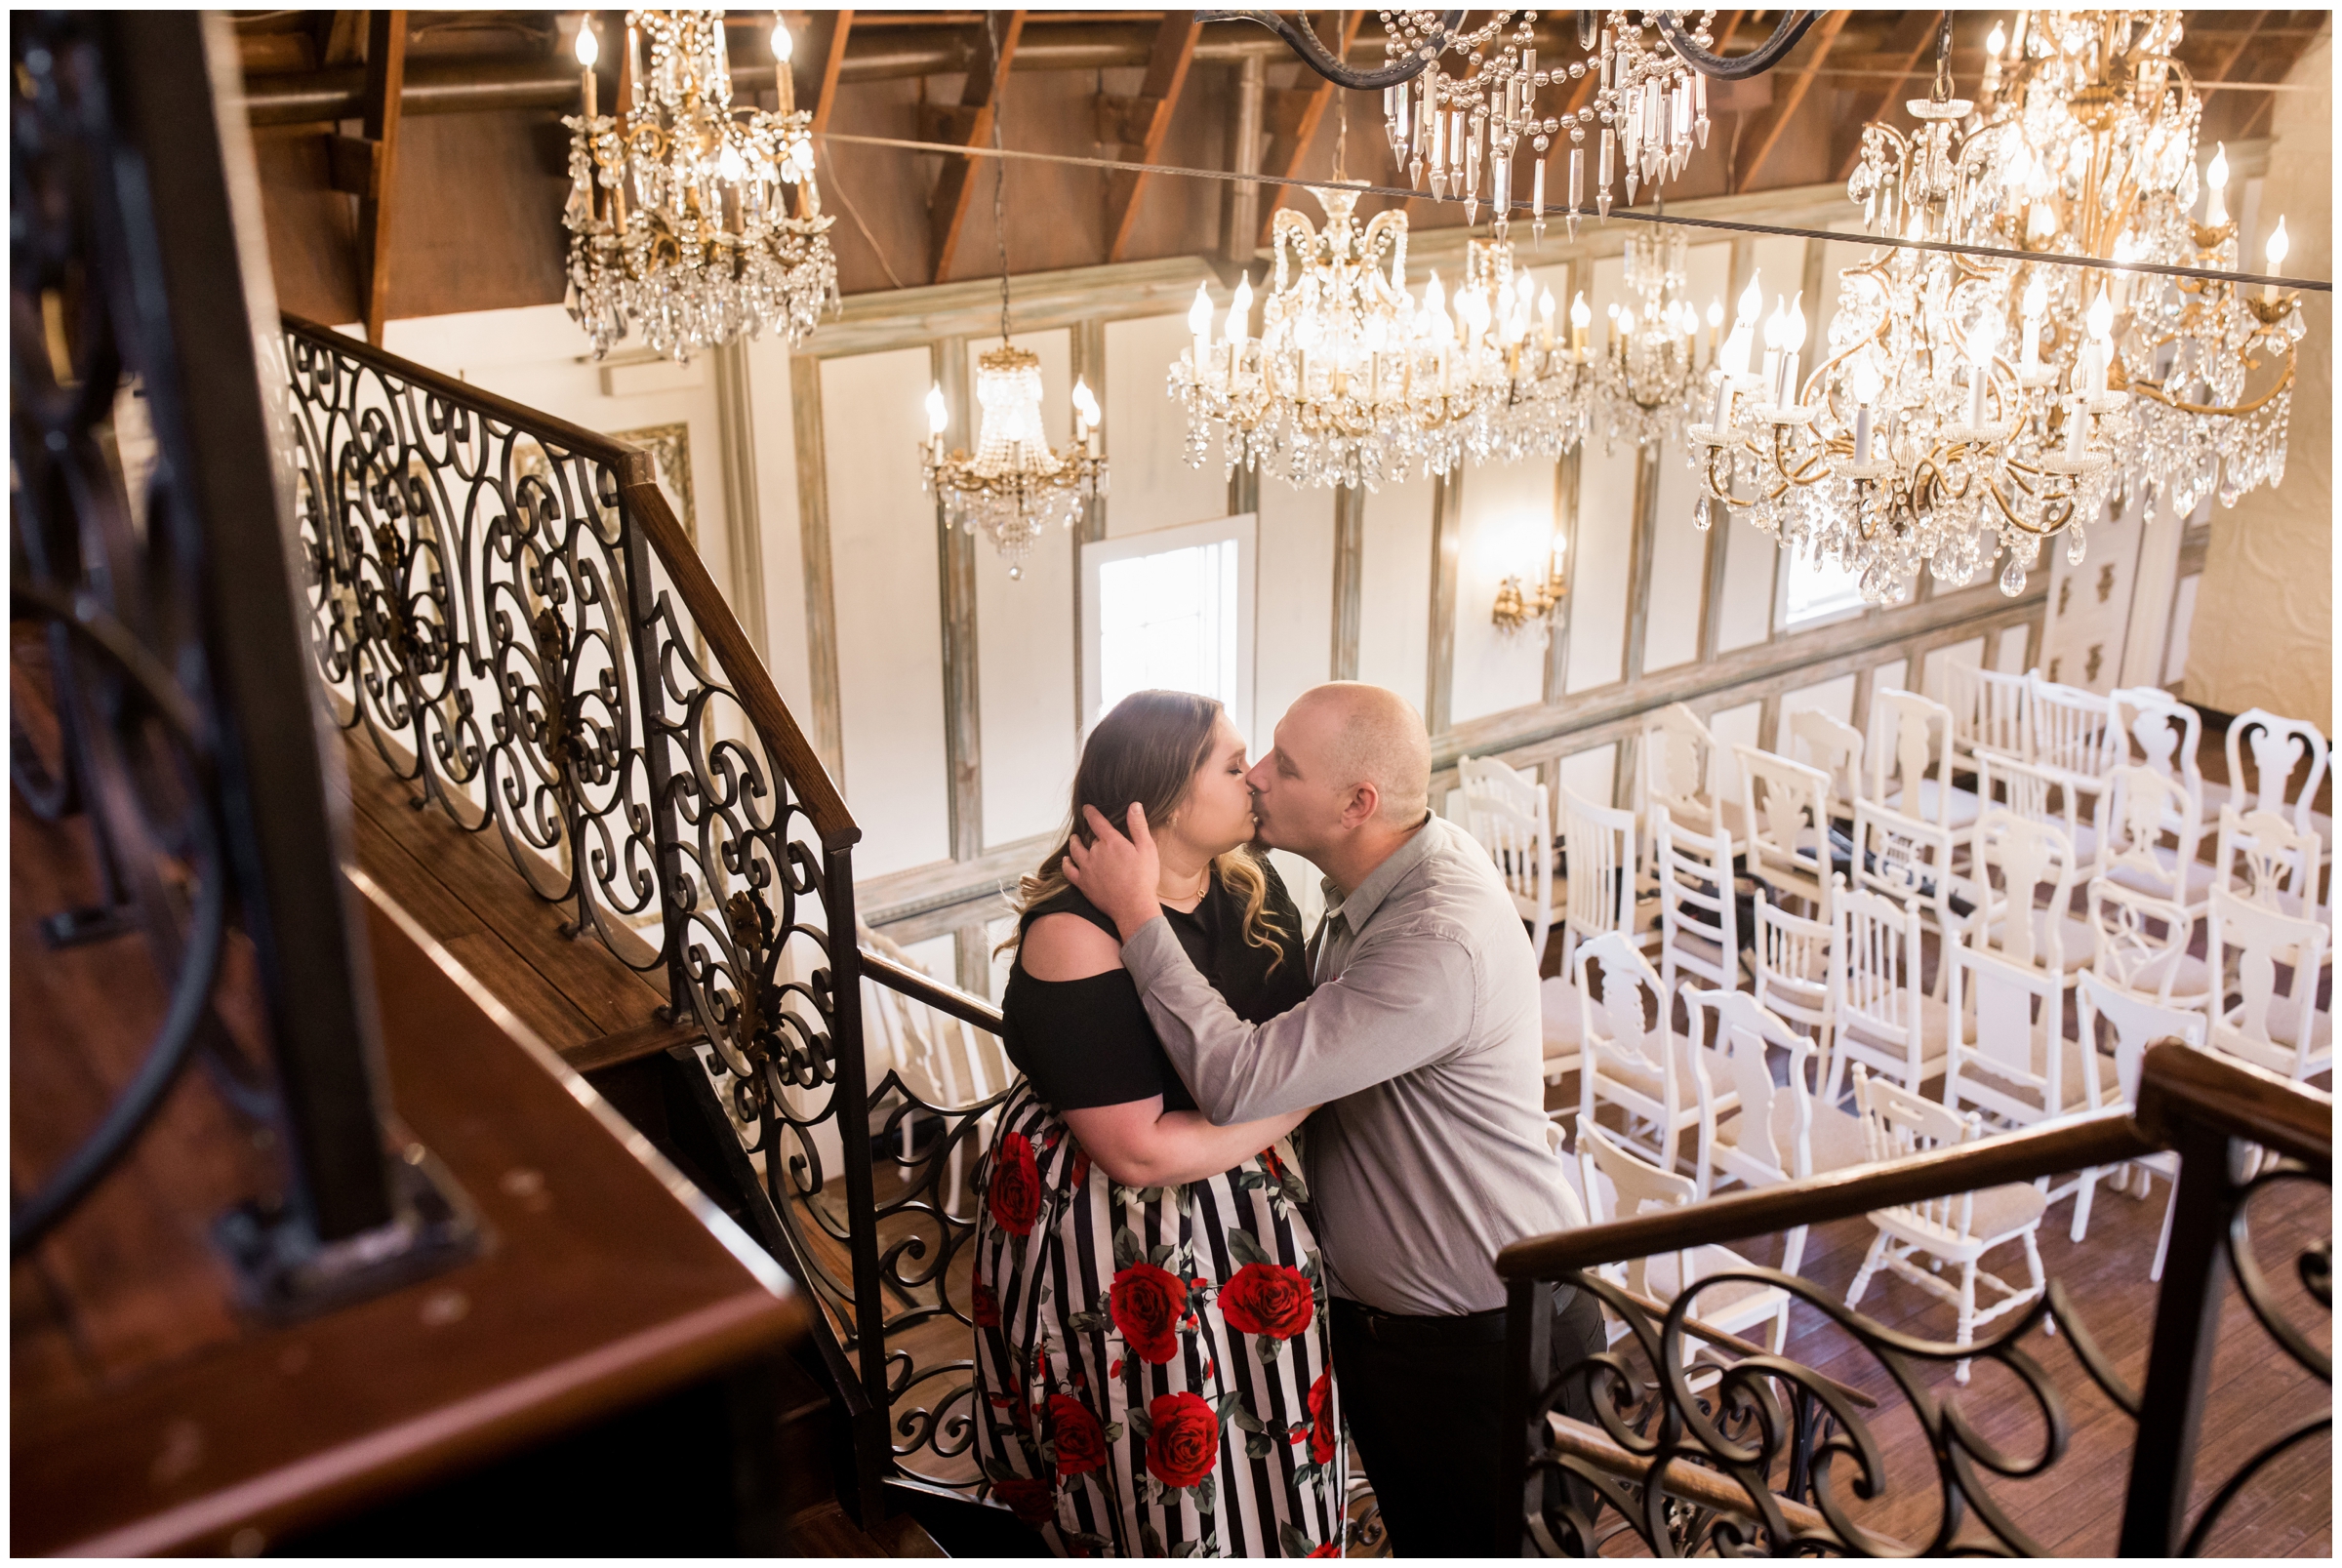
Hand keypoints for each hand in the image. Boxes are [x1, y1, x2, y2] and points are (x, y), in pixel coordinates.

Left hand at [1062, 803, 1162, 940]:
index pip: (1097, 822)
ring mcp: (1087, 868)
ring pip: (1076, 851)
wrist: (1133, 906)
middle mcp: (1095, 852)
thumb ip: (1138, 826)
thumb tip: (1134, 805)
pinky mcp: (1083, 883)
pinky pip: (1069, 870)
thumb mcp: (1147, 848)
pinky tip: (1066, 861)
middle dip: (1091, 835)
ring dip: (1074, 844)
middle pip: (1090, 839)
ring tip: (1075, 840)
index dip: (1091, 813)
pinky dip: (1066, 863)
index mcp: (1111, 842)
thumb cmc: (1143, 878)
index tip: (1086, 808)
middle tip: (1091, 832)